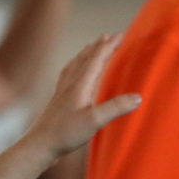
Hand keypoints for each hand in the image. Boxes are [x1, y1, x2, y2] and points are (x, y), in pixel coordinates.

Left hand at [24, 33, 140, 160]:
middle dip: (99, 46)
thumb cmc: (65, 133)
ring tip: (91, 47)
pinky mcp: (58, 100)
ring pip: (75, 65)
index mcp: (80, 85)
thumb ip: (116, 107)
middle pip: (85, 59)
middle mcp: (69, 84)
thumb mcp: (95, 121)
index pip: (96, 59)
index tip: (120, 34)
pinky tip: (73, 73)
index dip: (108, 46)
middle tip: (109, 35)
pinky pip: (67, 75)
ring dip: (86, 54)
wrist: (39, 144)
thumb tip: (138, 97)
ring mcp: (61, 91)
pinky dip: (74, 67)